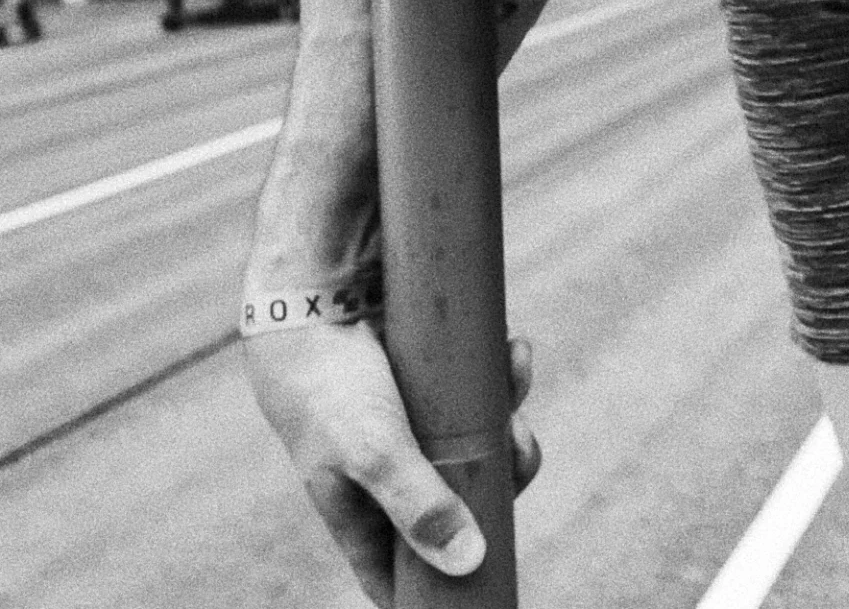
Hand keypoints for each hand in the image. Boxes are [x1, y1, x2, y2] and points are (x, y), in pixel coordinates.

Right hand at [246, 323, 540, 606]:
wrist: (315, 286)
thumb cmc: (329, 380)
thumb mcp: (374, 450)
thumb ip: (418, 506)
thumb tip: (467, 563)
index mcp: (358, 504)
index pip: (397, 570)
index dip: (436, 585)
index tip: (481, 591)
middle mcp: (385, 468)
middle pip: (458, 503)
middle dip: (499, 479)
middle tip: (518, 449)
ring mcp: (409, 421)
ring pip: (477, 441)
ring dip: (508, 417)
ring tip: (515, 380)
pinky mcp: (430, 376)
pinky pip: (481, 389)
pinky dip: (504, 373)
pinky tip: (513, 349)